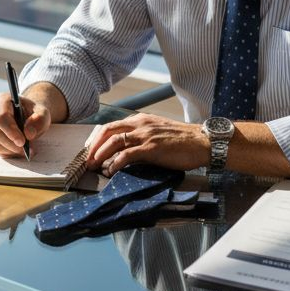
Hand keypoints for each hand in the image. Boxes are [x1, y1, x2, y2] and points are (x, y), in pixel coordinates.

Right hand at [0, 90, 53, 157]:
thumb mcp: (43, 113)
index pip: (1, 116)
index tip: (22, 142)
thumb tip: (28, 133)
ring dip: (10, 150)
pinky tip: (17, 151)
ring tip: (24, 151)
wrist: (27, 116)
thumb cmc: (33, 113)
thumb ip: (39, 120)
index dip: (11, 131)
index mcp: (2, 99)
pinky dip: (6, 152)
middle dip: (12, 144)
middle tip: (26, 150)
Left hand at [85, 113, 208, 175]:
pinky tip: (111, 170)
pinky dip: (115, 163)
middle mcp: (140, 124)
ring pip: (114, 141)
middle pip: (108, 131)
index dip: (98, 138)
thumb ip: (142, 137)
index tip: (91, 150)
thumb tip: (126, 151)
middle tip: (87, 159)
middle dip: (94, 145)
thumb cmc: (183, 140)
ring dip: (100, 154)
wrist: (202, 142)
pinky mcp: (152, 148)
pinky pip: (127, 154)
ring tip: (94, 166)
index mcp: (141, 119)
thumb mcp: (158, 132)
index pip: (112, 125)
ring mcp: (145, 135)